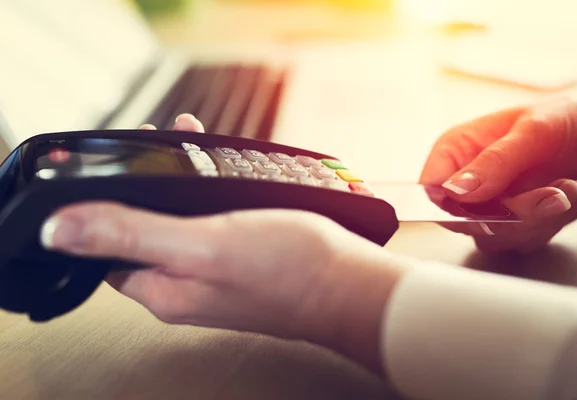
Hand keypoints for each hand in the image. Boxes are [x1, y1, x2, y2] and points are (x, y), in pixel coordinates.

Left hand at [39, 114, 402, 374]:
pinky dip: (207, 191)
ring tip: (188, 142)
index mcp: (163, 288)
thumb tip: (59, 231)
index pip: (106, 246)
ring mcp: (212, 273)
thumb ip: (131, 234)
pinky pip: (208, 222)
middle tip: (157, 143)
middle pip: (142, 228)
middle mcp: (183, 285)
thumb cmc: (288, 268)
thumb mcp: (203, 244)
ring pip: (177, 221)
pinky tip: (221, 170)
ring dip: (177, 181)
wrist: (349, 283)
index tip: (119, 162)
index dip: (104, 203)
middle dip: (145, 182)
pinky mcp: (238, 261)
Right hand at [420, 93, 576, 252]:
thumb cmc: (568, 117)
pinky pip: (522, 240)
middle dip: (510, 214)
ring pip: (494, 236)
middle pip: (463, 221)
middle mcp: (469, 181)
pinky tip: (568, 193)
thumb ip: (493, 161)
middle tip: (548, 195)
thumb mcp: (532, 131)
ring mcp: (492, 205)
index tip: (487, 210)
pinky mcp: (517, 222)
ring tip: (567, 188)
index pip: (432, 191)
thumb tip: (455, 190)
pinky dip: (551, 222)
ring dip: (537, 218)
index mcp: (457, 151)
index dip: (451, 207)